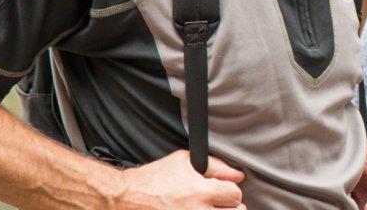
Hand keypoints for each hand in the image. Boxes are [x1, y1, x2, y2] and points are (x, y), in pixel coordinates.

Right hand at [118, 150, 245, 208]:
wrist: (127, 197)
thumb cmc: (154, 178)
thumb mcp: (184, 161)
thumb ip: (216, 166)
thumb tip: (239, 175)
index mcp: (201, 192)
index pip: (236, 195)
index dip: (229, 191)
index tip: (221, 191)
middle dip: (228, 207)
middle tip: (216, 204)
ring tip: (205, 209)